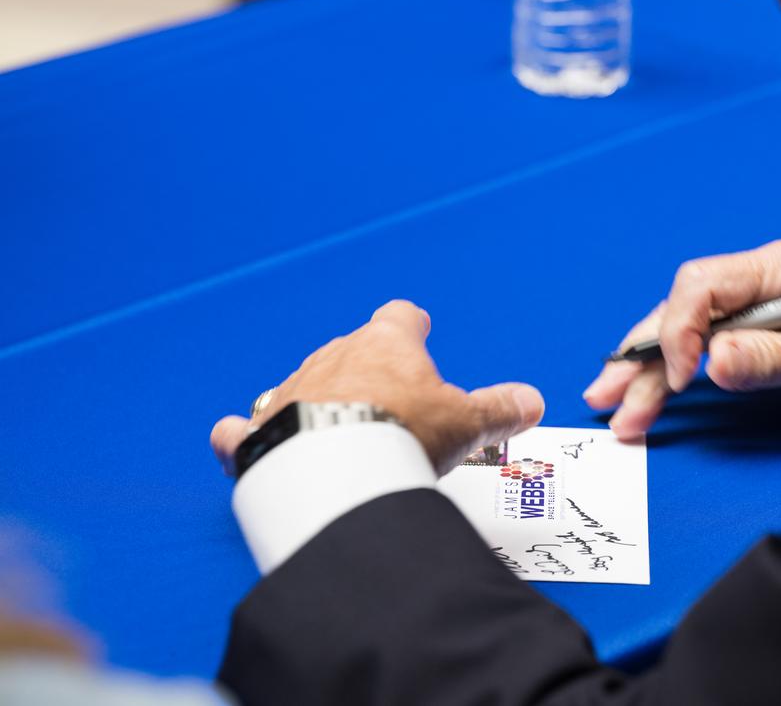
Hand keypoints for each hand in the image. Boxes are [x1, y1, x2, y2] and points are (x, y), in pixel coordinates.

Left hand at [210, 300, 543, 474]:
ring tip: (332, 430)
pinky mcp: (256, 433)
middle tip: (388, 402)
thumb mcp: (465, 423)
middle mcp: (333, 357)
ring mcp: (290, 391)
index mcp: (385, 345)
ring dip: (315, 401)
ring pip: (303, 384)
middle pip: (352, 351)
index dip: (410, 324)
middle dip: (367, 372)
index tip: (417, 327)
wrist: (336, 470)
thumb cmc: (402, 435)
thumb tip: (533, 400)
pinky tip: (239, 439)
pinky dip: (242, 435)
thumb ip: (499, 410)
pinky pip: (240, 429)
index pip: (400, 317)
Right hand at [583, 240, 780, 438]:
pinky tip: (651, 390)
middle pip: (682, 308)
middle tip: (609, 395)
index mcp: (775, 267)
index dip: (681, 331)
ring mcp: (754, 301)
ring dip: (649, 367)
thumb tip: (713, 363)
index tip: (685, 380)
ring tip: (614, 405)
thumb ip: (773, 356)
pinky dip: (676, 368)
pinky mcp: (758, 326)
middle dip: (643, 353)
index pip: (702, 286)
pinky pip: (705, 341)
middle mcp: (756, 278)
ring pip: (686, 328)